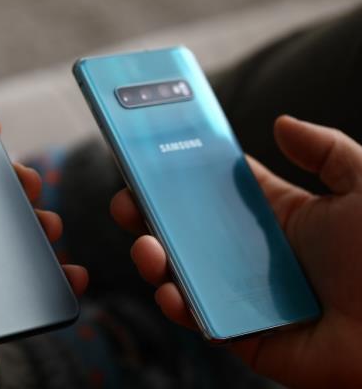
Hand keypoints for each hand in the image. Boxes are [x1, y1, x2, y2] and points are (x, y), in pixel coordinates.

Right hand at [110, 115, 361, 387]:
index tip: (149, 158)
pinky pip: (199, 317)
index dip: (180, 174)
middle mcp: (250, 252)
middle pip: (186, 230)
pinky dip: (177, 304)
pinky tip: (170, 290)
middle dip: (149, 216)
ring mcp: (241, 292)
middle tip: (127, 201)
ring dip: (153, 259)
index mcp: (274, 216)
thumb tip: (282, 122)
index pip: (215, 191)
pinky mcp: (241, 332)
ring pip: (182, 273)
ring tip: (146, 247)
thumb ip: (327, 149)